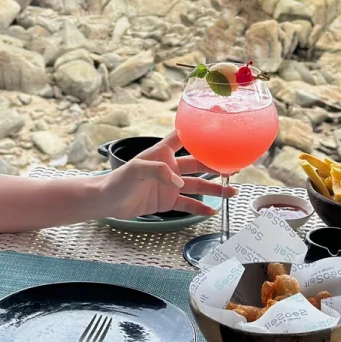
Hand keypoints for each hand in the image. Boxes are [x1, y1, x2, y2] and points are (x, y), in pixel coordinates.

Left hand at [97, 129, 233, 219]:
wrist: (107, 201)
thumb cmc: (117, 180)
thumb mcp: (135, 170)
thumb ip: (157, 171)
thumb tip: (177, 182)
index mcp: (162, 153)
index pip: (182, 137)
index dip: (198, 132)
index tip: (217, 130)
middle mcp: (170, 167)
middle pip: (197, 163)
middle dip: (215, 164)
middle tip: (233, 167)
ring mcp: (170, 185)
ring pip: (197, 185)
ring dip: (214, 188)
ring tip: (231, 191)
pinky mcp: (167, 201)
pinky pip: (187, 204)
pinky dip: (200, 208)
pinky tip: (212, 210)